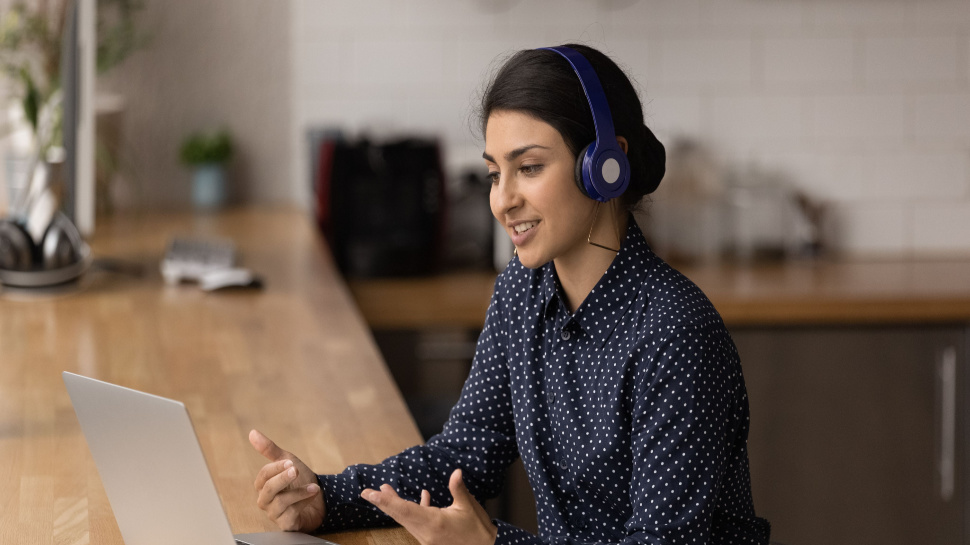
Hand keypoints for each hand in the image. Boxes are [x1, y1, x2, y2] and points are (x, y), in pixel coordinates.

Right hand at [249, 429, 325, 531]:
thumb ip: (270, 450)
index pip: (263, 475)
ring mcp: (275, 513)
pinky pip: (291, 514)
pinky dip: (304, 503)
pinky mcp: (286, 524)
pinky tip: (313, 496)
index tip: (291, 462)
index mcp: (264, 485)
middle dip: (283, 478)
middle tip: (295, 470)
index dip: (276, 468)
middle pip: (268, 489)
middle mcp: (266, 500)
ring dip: (299, 492)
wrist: (319, 500)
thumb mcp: (288, 462)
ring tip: (314, 487)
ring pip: (280, 503)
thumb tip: (252, 432)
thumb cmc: (299, 481)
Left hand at [361, 469, 496, 544]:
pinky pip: (417, 523)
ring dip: (396, 505)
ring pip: (406, 519)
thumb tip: (456, 472)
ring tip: (386, 491)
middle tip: (368, 492)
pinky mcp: (431, 539)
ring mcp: (427, 538)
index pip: (403, 509)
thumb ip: (458, 488)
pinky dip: (415, 510)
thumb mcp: (468, 507)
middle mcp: (426, 532)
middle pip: (399, 515)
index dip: (384, 501)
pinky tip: (422, 497)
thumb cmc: (477, 529)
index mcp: (433, 522)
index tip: (369, 494)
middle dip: (383, 502)